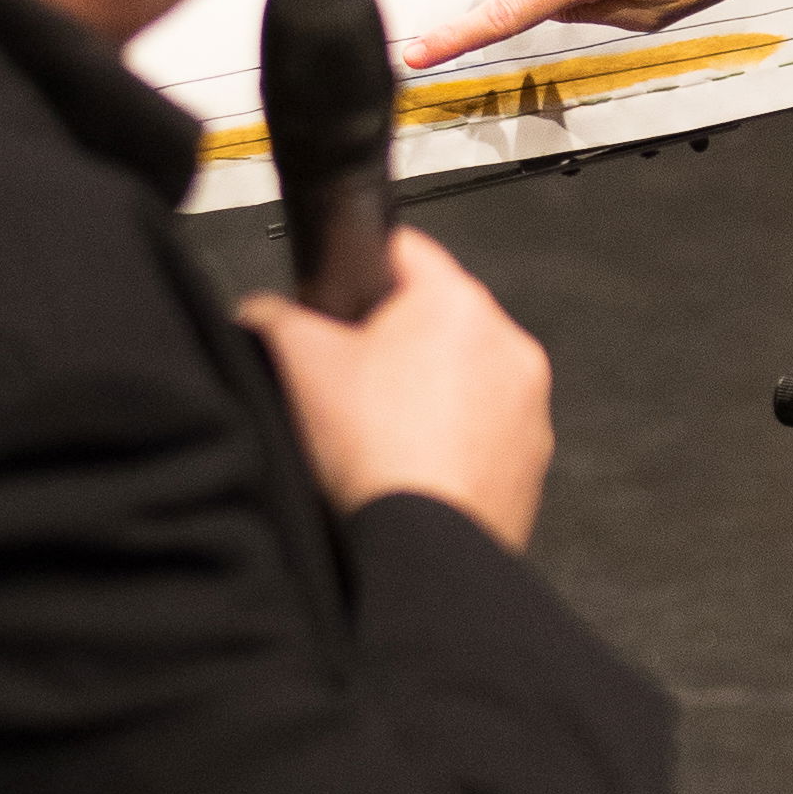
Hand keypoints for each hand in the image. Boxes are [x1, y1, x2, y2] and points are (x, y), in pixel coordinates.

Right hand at [244, 230, 554, 548]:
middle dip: (392, 346)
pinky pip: (483, 434)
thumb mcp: (299, 365)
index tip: (340, 298)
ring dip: (426, 397)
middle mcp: (507, 346)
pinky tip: (411, 468)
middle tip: (349, 383)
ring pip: (463, 381)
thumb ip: (274, 318)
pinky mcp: (529, 459)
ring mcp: (526, 407)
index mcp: (457, 303)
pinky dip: (451, 443)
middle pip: (435, 322)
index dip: (359, 269)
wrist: (421, 543)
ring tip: (379, 435)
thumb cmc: (375, 453)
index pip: (403, 250)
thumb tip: (263, 311)